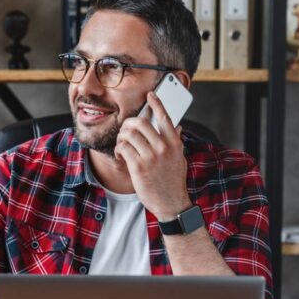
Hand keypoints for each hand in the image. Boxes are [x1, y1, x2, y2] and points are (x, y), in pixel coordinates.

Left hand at [114, 90, 191, 220]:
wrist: (171, 203)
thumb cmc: (173, 181)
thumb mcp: (179, 159)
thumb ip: (176, 142)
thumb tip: (177, 126)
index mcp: (174, 143)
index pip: (165, 117)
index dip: (156, 103)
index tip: (150, 95)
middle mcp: (164, 148)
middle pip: (141, 123)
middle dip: (129, 123)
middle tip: (125, 129)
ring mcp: (151, 157)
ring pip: (129, 134)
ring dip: (121, 137)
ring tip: (122, 144)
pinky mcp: (139, 167)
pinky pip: (123, 148)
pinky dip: (118, 149)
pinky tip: (120, 155)